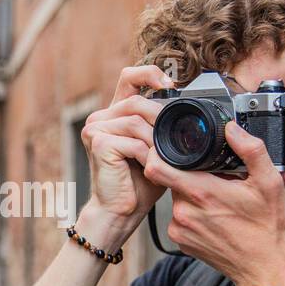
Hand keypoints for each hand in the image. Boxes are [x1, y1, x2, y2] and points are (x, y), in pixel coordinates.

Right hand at [77, 65, 173, 247]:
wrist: (121, 211)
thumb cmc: (139, 183)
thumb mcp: (156, 147)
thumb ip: (163, 127)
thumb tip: (189, 108)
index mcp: (115, 113)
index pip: (129, 77)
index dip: (150, 74)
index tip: (170, 85)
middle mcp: (101, 117)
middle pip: (138, 101)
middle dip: (161, 119)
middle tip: (174, 140)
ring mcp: (95, 128)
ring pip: (137, 121)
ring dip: (156, 141)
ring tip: (162, 158)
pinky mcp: (97, 142)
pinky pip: (133, 141)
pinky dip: (147, 156)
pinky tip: (150, 167)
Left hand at [142, 120, 284, 285]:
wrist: (265, 269)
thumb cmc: (268, 229)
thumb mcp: (269, 183)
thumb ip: (251, 150)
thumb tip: (232, 129)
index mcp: (202, 192)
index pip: (156, 166)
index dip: (158, 152)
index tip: (171, 147)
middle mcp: (184, 212)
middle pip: (169, 178)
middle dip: (187, 173)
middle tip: (213, 176)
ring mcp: (179, 229)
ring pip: (175, 198)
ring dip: (191, 194)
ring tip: (217, 199)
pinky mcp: (180, 242)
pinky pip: (178, 217)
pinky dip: (192, 213)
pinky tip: (213, 217)